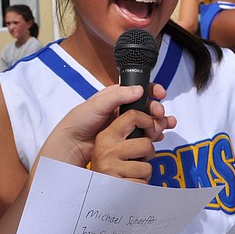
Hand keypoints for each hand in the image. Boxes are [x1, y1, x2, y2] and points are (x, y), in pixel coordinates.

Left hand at [37, 84, 174, 180]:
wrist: (72, 144)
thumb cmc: (80, 120)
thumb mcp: (98, 104)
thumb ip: (118, 96)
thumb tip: (139, 89)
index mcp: (117, 96)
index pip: (140, 89)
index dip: (153, 90)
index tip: (160, 93)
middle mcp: (124, 109)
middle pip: (148, 106)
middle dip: (157, 109)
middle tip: (159, 114)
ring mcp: (126, 124)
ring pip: (149, 121)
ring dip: (159, 122)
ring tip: (162, 127)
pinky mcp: (127, 139)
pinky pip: (145, 135)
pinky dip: (154, 135)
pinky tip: (158, 137)